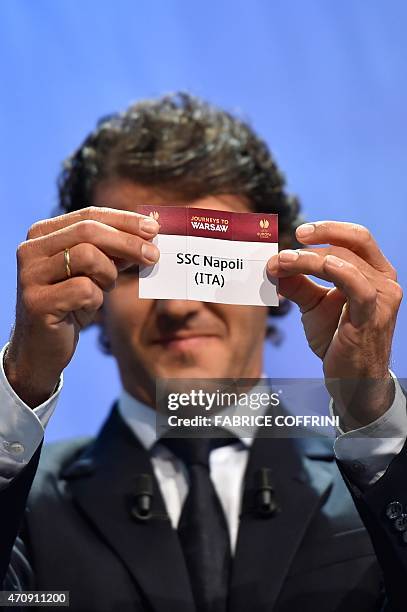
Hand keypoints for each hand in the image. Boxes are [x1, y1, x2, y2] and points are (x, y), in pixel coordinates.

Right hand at [5, 207, 159, 406]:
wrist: (42, 349)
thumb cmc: (71, 306)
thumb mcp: (94, 273)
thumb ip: (113, 252)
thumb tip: (148, 235)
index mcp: (43, 234)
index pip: (89, 215)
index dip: (124, 220)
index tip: (154, 228)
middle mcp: (31, 249)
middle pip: (89, 231)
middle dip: (128, 242)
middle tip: (153, 256)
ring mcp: (30, 275)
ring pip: (87, 257)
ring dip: (108, 275)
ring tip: (104, 288)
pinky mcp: (36, 302)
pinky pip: (84, 290)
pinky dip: (95, 300)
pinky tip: (86, 309)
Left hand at [267, 221, 402, 428]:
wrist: (352, 380)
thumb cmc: (337, 339)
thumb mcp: (313, 305)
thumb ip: (297, 284)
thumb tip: (274, 264)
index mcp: (374, 272)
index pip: (356, 238)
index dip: (328, 229)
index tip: (297, 233)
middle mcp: (384, 281)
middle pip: (349, 246)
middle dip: (313, 244)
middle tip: (282, 252)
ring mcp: (382, 298)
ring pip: (346, 262)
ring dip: (308, 259)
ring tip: (281, 264)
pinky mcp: (371, 317)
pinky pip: (356, 286)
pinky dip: (335, 271)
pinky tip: (313, 266)